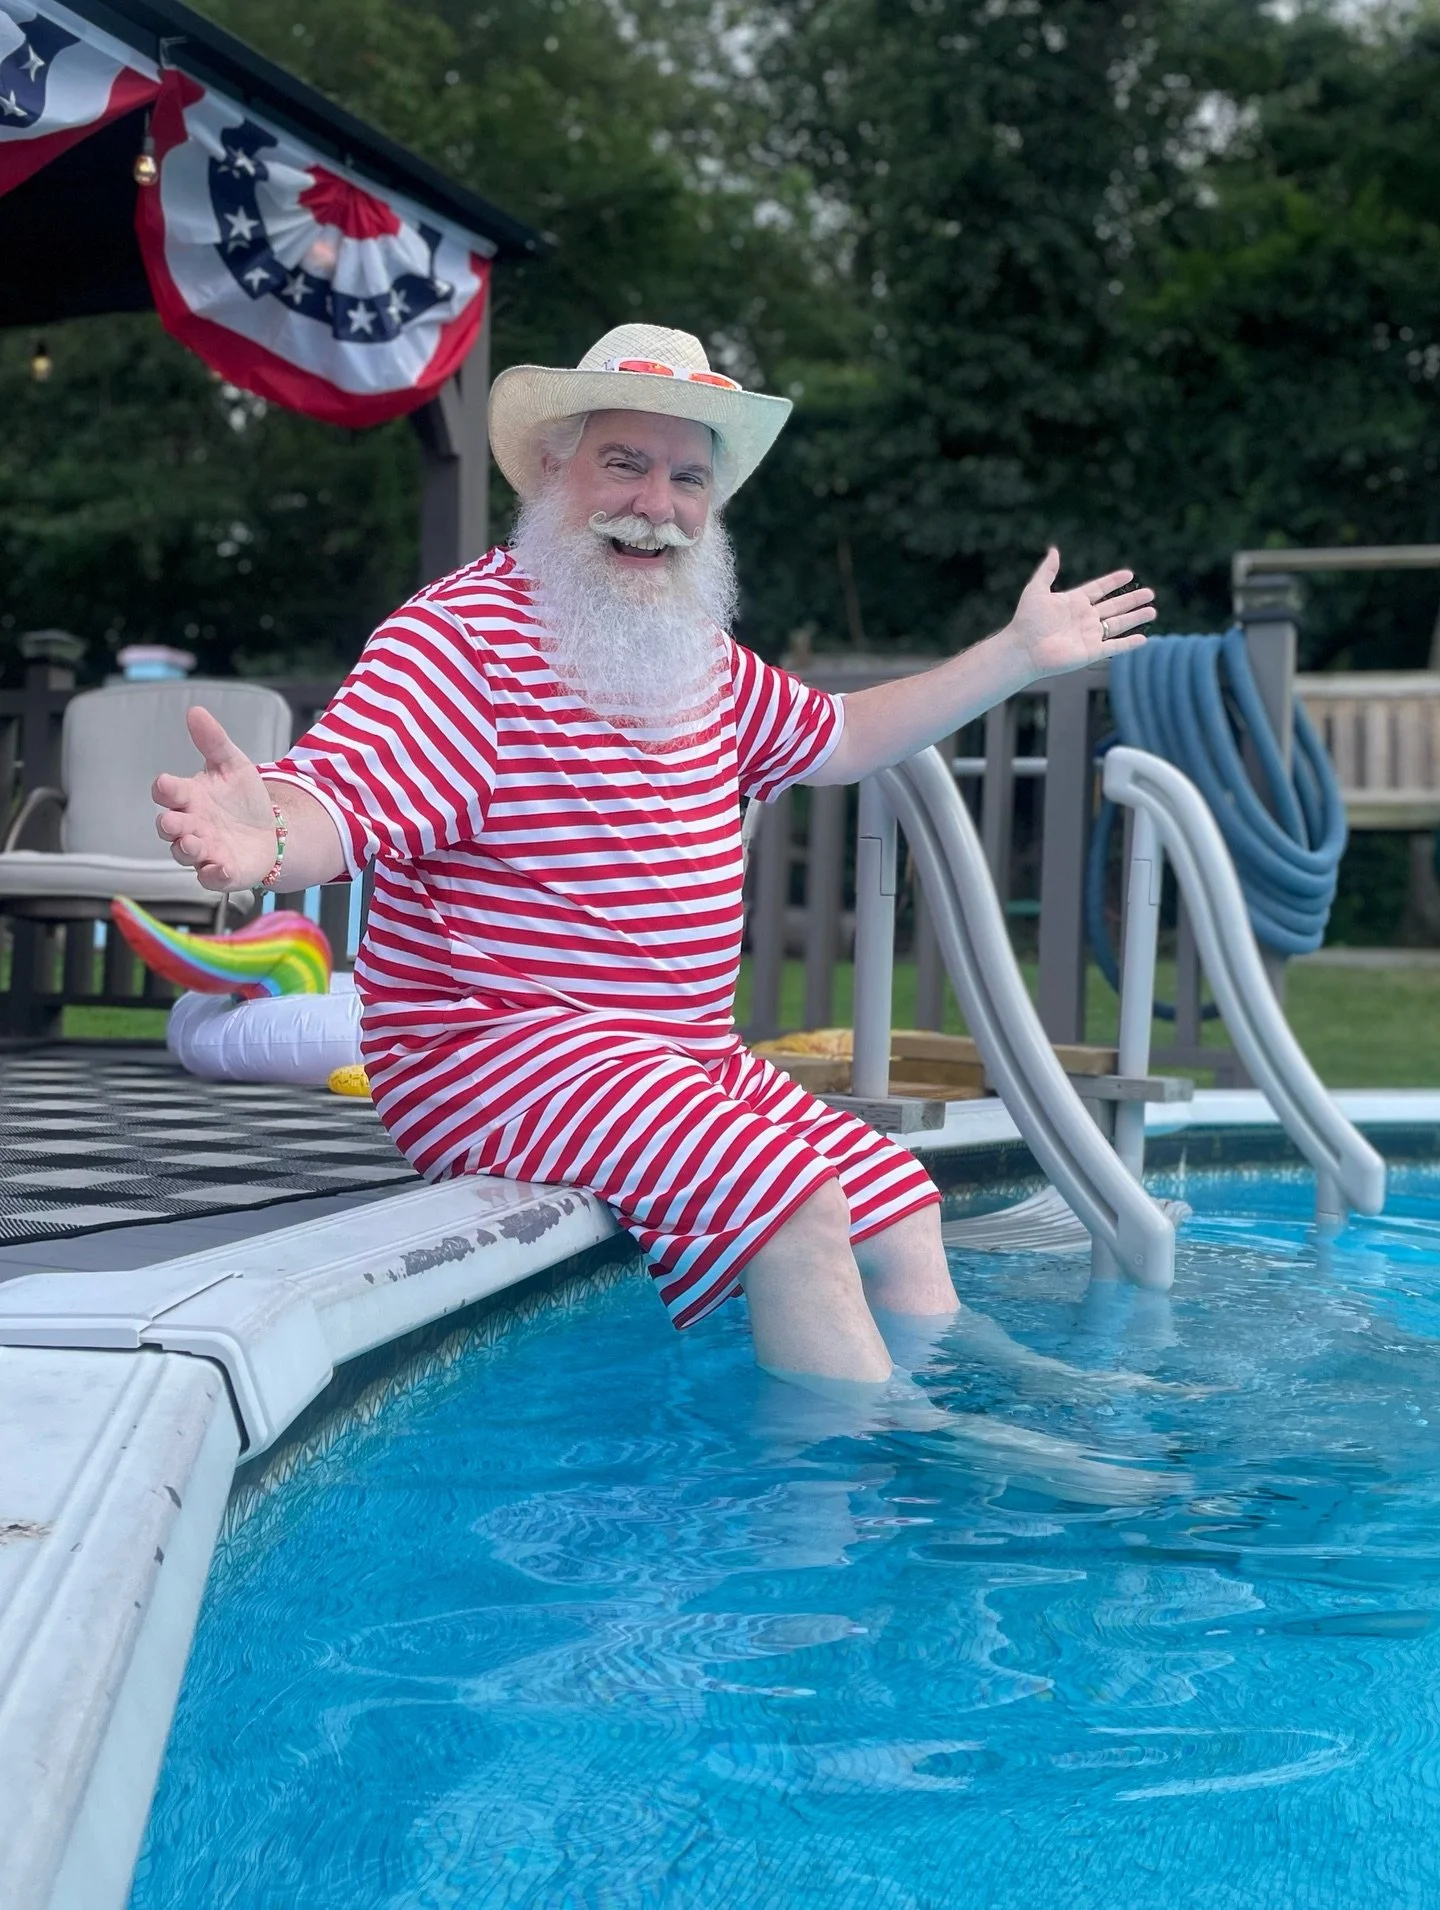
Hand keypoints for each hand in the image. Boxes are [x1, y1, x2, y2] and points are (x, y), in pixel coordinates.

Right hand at [152, 706, 277, 891]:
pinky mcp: (222, 871)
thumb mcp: (232, 765)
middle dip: (169, 825)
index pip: (167, 792)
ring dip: (186, 849)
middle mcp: (191, 825)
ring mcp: (204, 850)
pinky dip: (214, 875)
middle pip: (169, 826)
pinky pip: (212, 877)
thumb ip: (213, 741)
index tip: (165, 785)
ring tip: (193, 843)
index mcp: (189, 797)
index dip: (165, 789)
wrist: (272, 830)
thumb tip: (195, 711)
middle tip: (172, 822)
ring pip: (185, 853)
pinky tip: (221, 869)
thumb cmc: (243, 798)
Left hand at [1002, 547, 1154, 683]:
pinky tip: (1143, 639)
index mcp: (1074, 602)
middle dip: (1132, 600)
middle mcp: (1084, 618)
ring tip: (1152, 611)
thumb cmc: (1026, 620)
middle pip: (1114, 607)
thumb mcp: (1036, 590)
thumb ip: (1047, 571)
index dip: (1113, 582)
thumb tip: (1054, 550)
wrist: (1023, 649)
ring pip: (1118, 625)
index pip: (1099, 589)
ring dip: (1135, 618)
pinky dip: (1129, 643)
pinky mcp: (1091, 652)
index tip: (1129, 574)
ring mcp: (1089, 635)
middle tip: (1150, 593)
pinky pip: (1114, 647)